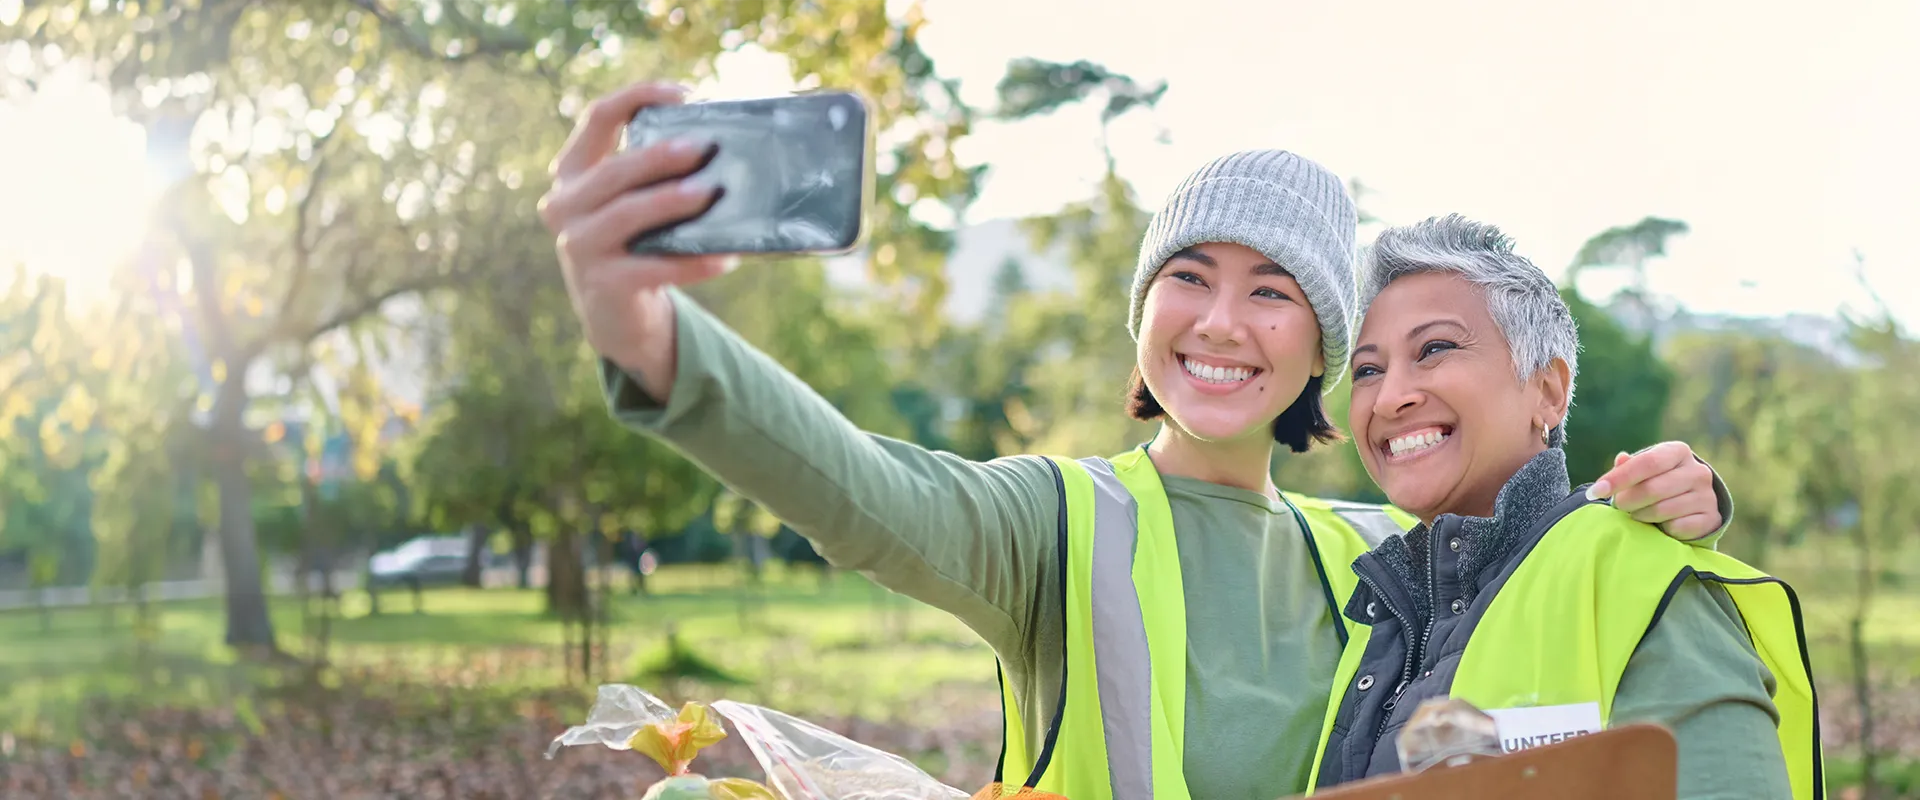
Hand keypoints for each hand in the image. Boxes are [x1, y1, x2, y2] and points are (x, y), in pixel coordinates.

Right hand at [538, 81, 733, 398]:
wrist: (617, 314)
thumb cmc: (636, 240)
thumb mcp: (634, 200)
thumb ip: (655, 172)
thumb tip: (721, 143)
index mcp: (574, 171)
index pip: (598, 117)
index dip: (639, 96)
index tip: (686, 94)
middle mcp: (565, 204)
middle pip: (615, 169)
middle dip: (660, 156)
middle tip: (704, 148)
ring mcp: (579, 246)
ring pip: (628, 214)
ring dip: (672, 202)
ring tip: (712, 194)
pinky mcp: (603, 285)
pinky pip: (654, 267)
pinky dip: (693, 262)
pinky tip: (725, 257)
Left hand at [1588, 441, 1722, 540]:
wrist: (1691, 505)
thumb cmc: (1657, 482)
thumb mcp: (1643, 470)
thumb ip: (1629, 466)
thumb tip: (1621, 459)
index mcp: (1678, 451)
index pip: (1647, 462)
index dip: (1619, 478)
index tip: (1595, 491)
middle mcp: (1698, 471)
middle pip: (1652, 489)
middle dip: (1627, 501)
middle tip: (1620, 506)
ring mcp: (1707, 495)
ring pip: (1662, 510)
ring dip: (1641, 516)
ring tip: (1638, 514)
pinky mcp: (1711, 518)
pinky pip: (1676, 527)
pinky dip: (1662, 528)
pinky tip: (1661, 524)